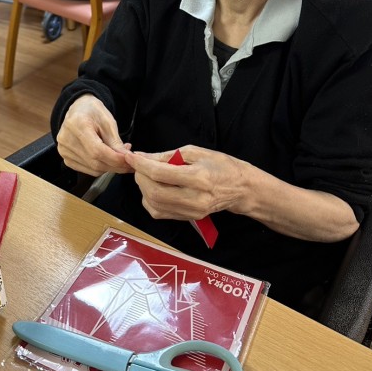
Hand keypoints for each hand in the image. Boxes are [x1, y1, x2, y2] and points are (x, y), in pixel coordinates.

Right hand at [56, 95, 131, 176]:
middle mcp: (67, 139)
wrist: (78, 110)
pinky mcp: (66, 158)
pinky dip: (101, 168)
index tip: (128, 160)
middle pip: (95, 162)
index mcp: (77, 125)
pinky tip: (107, 160)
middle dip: (116, 165)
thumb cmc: (92, 112)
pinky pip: (87, 170)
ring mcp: (64, 150)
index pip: (97, 150)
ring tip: (119, 157)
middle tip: (129, 162)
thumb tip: (126, 158)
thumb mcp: (108, 121)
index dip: (115, 159)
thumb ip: (116, 141)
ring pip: (93, 169)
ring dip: (110, 167)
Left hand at [124, 145, 245, 219]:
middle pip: (155, 192)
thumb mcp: (196, 152)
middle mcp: (194, 198)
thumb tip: (143, 157)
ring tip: (147, 176)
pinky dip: (150, 200)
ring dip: (143, 189)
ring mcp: (191, 211)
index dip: (141, 165)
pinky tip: (154, 188)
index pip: (161, 174)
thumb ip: (168, 156)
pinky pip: (159, 213)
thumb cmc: (221, 166)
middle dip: (141, 177)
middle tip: (139, 166)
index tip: (131, 156)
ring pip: (154, 205)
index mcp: (198, 178)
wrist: (240, 188)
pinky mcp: (188, 218)